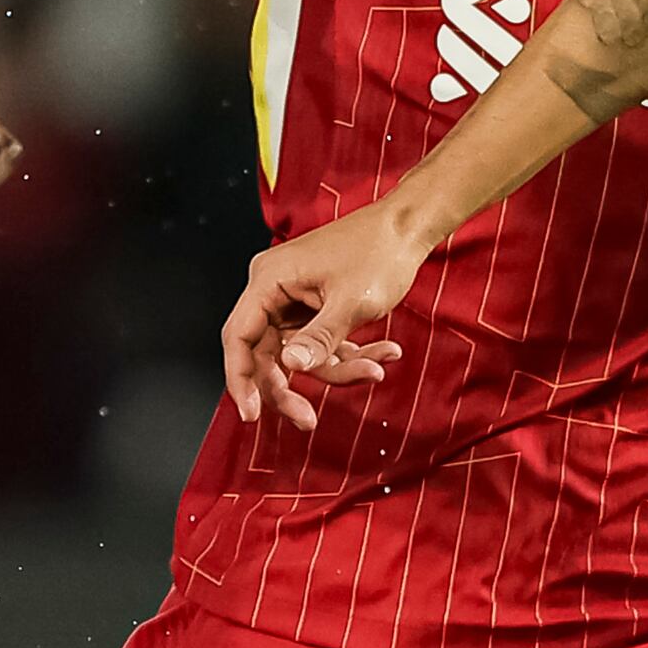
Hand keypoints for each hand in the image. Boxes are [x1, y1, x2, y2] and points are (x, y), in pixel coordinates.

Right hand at [220, 200, 431, 430]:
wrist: (408, 228)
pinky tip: (384, 352)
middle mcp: (274, 290)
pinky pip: (321, 343)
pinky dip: (349, 354)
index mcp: (269, 280)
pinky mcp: (315, 308)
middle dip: (292, 387)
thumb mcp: (350, 303)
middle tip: (308, 419)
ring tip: (377, 368)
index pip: (239, 338)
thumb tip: (290, 367)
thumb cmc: (379, 251)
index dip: (241, 380)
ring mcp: (294, 300)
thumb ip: (318, 339)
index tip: (251, 414)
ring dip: (337, 368)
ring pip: (300, 354)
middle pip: (267, 354)